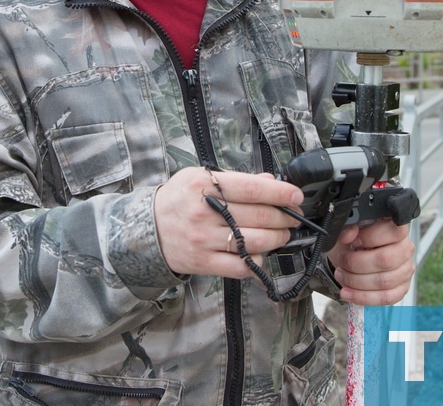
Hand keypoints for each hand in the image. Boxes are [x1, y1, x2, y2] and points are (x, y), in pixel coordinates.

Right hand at [154, 169, 302, 278]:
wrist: (146, 229)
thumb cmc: (177, 200)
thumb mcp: (198, 178)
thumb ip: (234, 179)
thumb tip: (269, 180)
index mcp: (203, 185)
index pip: (253, 187)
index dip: (280, 192)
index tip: (296, 196)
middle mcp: (204, 212)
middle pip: (259, 216)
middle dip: (284, 216)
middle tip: (293, 216)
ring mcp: (204, 240)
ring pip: (255, 242)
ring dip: (277, 238)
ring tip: (282, 233)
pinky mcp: (204, 263)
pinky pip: (241, 266)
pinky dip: (257, 261)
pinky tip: (260, 253)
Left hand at [327, 219, 414, 305]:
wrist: (353, 259)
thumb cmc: (354, 243)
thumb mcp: (348, 232)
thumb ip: (347, 229)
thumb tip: (350, 233)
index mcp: (397, 230)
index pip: (393, 232)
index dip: (370, 237)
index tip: (353, 242)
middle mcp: (405, 249)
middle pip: (385, 260)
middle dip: (357, 263)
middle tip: (342, 262)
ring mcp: (406, 270)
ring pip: (384, 282)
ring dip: (356, 282)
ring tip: (341, 276)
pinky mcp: (402, 289)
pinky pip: (386, 298)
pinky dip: (363, 297)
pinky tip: (349, 293)